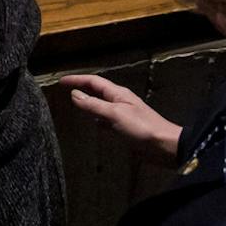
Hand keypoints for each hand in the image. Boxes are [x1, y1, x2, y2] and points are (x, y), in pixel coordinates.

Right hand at [61, 72, 182, 161]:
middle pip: (97, 91)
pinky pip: (107, 119)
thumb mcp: (114, 114)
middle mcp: (120, 101)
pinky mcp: (126, 127)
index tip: (61, 81)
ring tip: (76, 106)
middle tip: (66, 91)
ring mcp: (123, 114)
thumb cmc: (141, 127)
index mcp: (118, 94)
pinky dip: (98, 119)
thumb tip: (74, 94)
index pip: (93, 81)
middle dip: (82, 89)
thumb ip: (93, 105)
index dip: (77, 79)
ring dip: (89, 104)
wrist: (164, 146)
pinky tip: (95, 125)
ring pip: (101, 105)